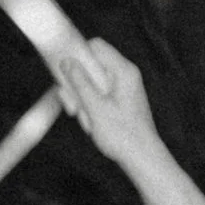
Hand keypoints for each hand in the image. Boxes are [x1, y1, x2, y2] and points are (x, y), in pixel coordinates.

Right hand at [53, 41, 169, 176]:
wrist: (141, 157)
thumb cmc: (122, 134)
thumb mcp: (95, 108)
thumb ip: (80, 82)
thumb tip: (66, 60)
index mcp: (123, 70)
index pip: (96, 46)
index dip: (76, 55)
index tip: (63, 74)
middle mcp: (124, 74)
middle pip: (90, 64)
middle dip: (76, 83)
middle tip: (73, 108)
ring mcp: (122, 86)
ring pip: (91, 81)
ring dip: (80, 98)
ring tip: (84, 119)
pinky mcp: (118, 98)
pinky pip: (97, 93)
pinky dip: (88, 105)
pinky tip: (90, 122)